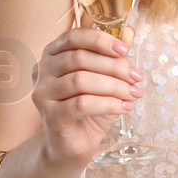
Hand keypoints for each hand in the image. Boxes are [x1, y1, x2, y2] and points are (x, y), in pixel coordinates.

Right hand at [31, 22, 141, 169]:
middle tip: (136, 76)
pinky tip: (124, 107)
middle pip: (79, 58)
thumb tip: (128, 32)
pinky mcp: (50, 116)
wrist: (72, 145)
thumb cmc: (87, 109)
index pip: (73, 37)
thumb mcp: (104, 79)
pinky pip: (82, 104)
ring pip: (81, 81)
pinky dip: (108, 104)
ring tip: (133, 93)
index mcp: (52, 54)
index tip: (124, 50)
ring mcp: (42, 94)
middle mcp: (42, 70)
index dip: (100, 40)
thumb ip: (112, 56)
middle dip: (113, 66)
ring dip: (113, 86)